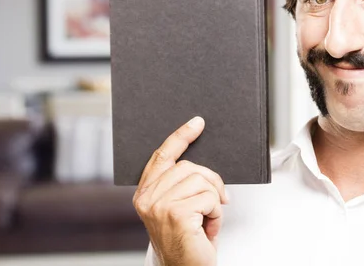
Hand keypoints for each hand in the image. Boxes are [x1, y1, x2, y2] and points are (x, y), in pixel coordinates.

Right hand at [133, 117, 228, 265]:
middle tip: (218, 200)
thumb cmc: (186, 241)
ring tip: (206, 219)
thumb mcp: (179, 207)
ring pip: (201, 181)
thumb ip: (181, 184)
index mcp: (145, 193)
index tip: (196, 124)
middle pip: (189, 166)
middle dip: (211, 181)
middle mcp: (147, 198)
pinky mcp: (176, 214)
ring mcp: (159, 205)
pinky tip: (207, 227)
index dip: (181, 137)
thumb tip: (201, 165)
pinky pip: (209, 198)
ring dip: (213, 201)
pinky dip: (216, 213)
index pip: (162, 155)